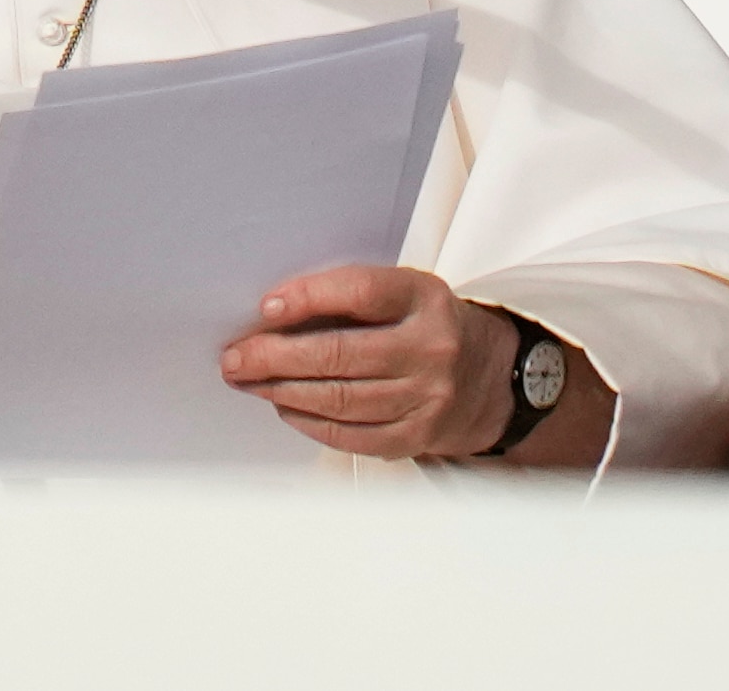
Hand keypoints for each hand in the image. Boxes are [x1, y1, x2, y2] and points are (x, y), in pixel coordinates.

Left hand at [219, 265, 520, 459]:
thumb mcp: (406, 294)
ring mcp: (427, 397)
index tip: (265, 307)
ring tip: (250, 382)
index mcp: (424, 298)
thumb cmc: (429, 327)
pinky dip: (310, 423)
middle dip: (275, 357)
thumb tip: (273, 313)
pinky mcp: (418, 436)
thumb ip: (350, 296)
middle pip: (340, 354)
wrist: (493, 379)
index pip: (360, 291)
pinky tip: (285, 409)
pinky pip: (352, 435)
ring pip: (340, 399)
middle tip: (235, 358)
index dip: (308, 297)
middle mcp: (431, 347)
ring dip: (284, 391)